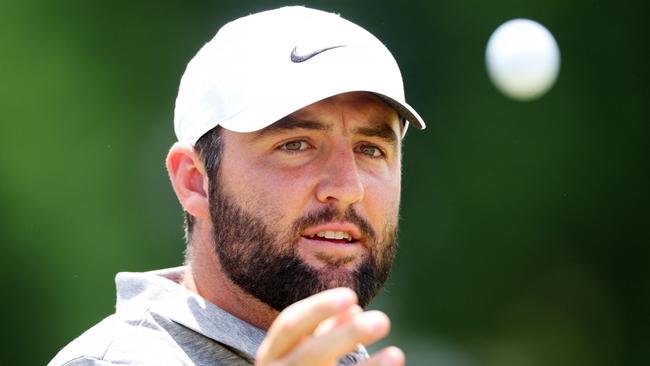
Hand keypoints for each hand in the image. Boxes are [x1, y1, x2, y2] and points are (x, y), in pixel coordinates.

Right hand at [256, 288, 403, 365]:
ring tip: (396, 354)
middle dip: (347, 336)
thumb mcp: (301, 351)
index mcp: (271, 354)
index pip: (290, 324)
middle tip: (382, 320)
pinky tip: (391, 364)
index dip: (320, 308)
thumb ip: (325, 331)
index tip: (352, 297)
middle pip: (312, 353)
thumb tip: (355, 310)